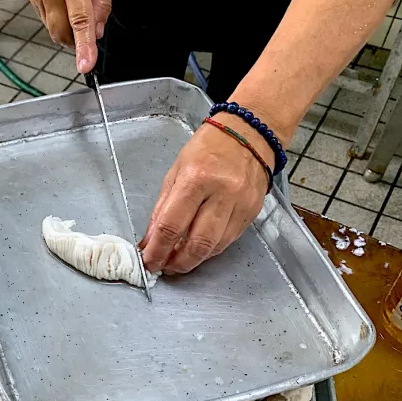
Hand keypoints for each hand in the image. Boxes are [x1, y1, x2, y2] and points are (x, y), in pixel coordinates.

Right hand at [27, 0, 113, 73]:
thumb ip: (103, 3)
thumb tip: (98, 31)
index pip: (80, 22)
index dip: (84, 46)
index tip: (85, 64)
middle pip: (63, 32)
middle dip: (77, 39)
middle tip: (90, 26)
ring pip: (53, 30)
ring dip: (68, 30)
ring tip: (77, 4)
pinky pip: (47, 20)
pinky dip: (60, 19)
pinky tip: (66, 1)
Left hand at [140, 116, 276, 274]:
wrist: (249, 133)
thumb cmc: (208, 149)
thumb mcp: (175, 173)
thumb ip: (162, 209)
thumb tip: (150, 241)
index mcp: (196, 180)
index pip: (171, 226)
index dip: (158, 251)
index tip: (149, 262)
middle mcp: (221, 194)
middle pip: (197, 244)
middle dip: (177, 262)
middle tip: (164, 266)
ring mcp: (241, 204)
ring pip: (215, 247)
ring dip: (194, 259)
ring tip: (178, 259)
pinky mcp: (252, 212)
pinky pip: (228, 240)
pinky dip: (210, 249)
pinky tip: (198, 247)